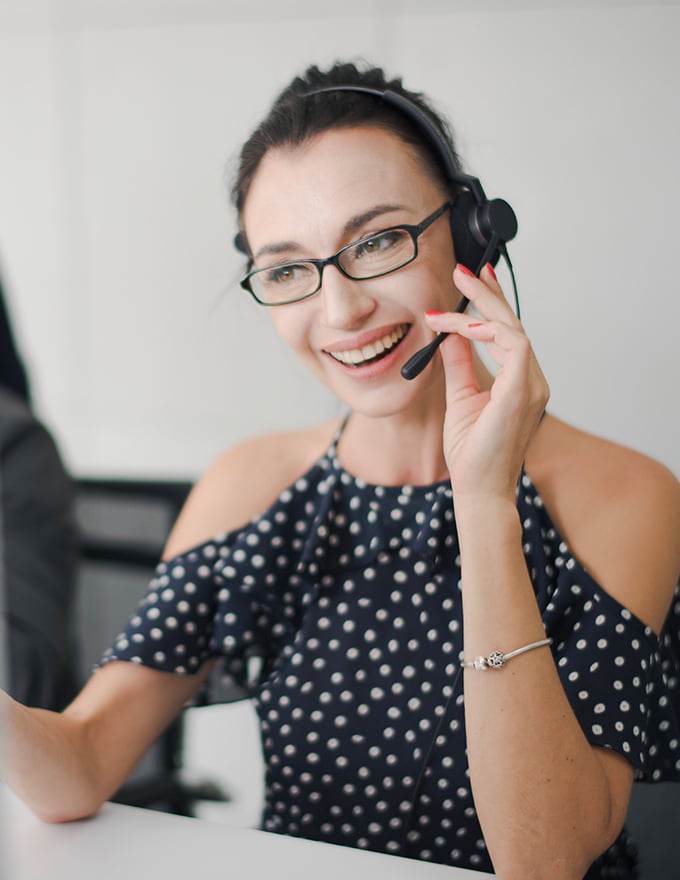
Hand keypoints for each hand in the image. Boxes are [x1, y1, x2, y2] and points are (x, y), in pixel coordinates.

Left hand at [425, 263, 548, 500]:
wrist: (478, 489)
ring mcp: (532, 385)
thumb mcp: (460, 397)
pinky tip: (463, 326)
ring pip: (512, 329)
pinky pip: (512, 346)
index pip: (508, 332)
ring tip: (455, 292)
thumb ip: (459, 364)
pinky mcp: (523, 391)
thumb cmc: (472, 452)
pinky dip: (487, 331)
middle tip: (465, 270)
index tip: (467, 282)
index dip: (490, 303)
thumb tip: (449, 334)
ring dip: (481, 308)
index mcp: (519, 381)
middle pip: (513, 324)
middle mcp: (532, 380)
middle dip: (489, 293)